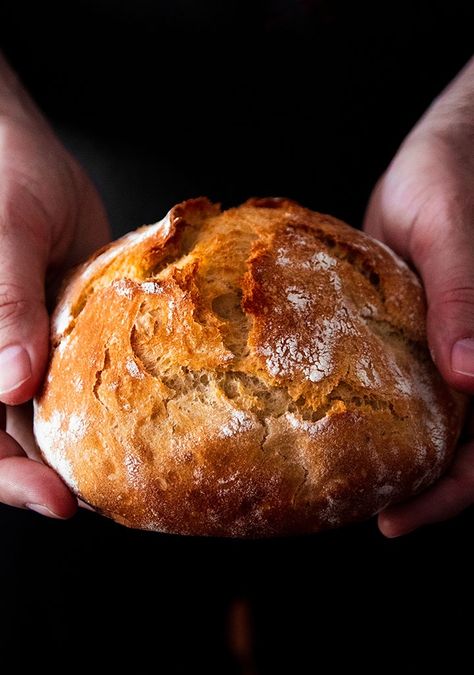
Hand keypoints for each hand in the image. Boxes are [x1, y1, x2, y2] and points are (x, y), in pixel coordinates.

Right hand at [0, 54, 109, 517]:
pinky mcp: (69, 334)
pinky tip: (143, 422)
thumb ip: (3, 303)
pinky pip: (84, 379)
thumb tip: (9, 382)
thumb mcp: (4, 232)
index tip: (54, 498)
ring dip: (86, 451)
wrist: (30, 151)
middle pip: (12, 439)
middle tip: (97, 502)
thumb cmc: (4, 176)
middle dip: (49, 477)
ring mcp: (32, 350)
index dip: (6, 474)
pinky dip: (108, 405)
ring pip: (52, 418)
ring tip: (132, 479)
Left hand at [364, 57, 473, 536]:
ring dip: (403, 461)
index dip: (457, 489)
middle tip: (376, 517)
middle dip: (427, 489)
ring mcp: (447, 350)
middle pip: (466, 446)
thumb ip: (465, 299)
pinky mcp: (415, 336)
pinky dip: (384, 414)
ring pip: (436, 424)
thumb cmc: (453, 179)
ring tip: (352, 487)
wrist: (434, 156)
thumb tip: (472, 376)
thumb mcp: (452, 234)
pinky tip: (348, 427)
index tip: (404, 516)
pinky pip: (405, 386)